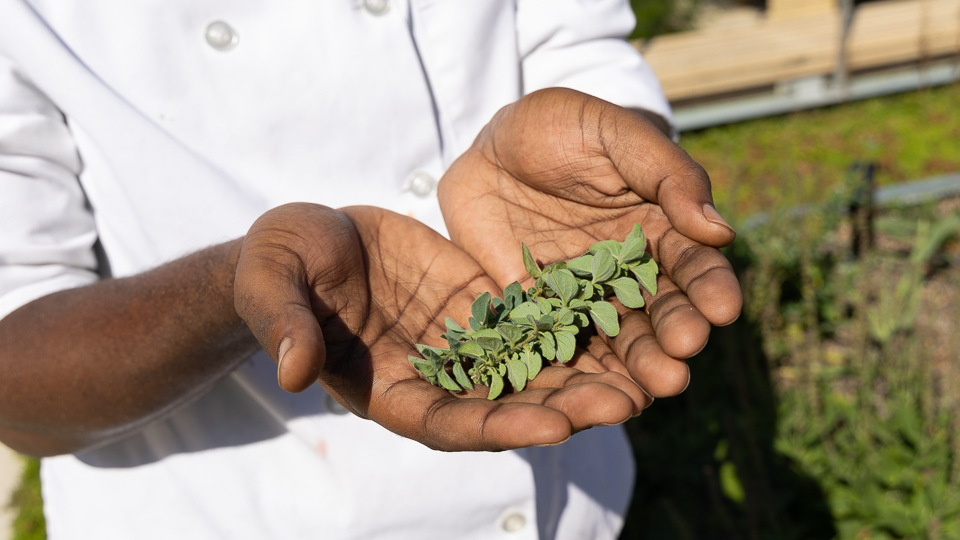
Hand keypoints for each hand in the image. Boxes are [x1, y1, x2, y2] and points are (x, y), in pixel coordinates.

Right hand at [233, 203, 649, 450]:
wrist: (308, 240)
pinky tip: (626, 313)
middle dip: (564, 409)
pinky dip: (578, 322)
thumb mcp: (274, 284)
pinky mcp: (484, 304)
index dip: (499, 429)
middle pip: (507, 406)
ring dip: (587, 372)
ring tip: (647, 372)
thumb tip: (296, 372)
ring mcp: (465, 342)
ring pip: (533, 365)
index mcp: (387, 389)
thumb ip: (286, 326)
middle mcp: (437, 376)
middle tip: (625, 405)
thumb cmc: (279, 266)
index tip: (553, 428)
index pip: (448, 423)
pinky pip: (536, 316)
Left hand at [438, 88, 742, 397]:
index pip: (692, 262)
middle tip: (683, 356)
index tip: (723, 310)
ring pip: (614, 336)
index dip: (708, 286)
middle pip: (658, 310)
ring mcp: (581, 294)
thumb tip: (720, 232)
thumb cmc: (558, 126)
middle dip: (674, 334)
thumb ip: (665, 173)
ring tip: (652, 388)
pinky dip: (572, 367)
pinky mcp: (535, 308)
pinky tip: (586, 391)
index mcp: (658, 227)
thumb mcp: (610, 132)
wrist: (488, 143)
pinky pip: (556, 341)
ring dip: (636, 363)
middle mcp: (626, 270)